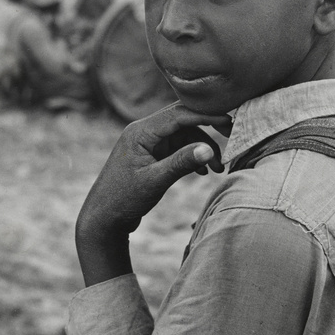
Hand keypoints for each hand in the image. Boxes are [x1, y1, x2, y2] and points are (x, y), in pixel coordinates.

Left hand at [75, 103, 230, 284]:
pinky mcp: (151, 154)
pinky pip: (177, 148)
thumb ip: (181, 163)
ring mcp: (148, 143)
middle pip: (183, 120)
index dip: (206, 116)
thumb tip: (208, 150)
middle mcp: (143, 132)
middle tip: (231, 138)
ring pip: (183, 136)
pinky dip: (191, 156)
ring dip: (201, 149)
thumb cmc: (124, 200)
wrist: (102, 219)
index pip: (179, 114)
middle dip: (208, 130)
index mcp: (140, 132)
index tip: (229, 122)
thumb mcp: (155, 181)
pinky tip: (202, 172)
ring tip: (217, 170)